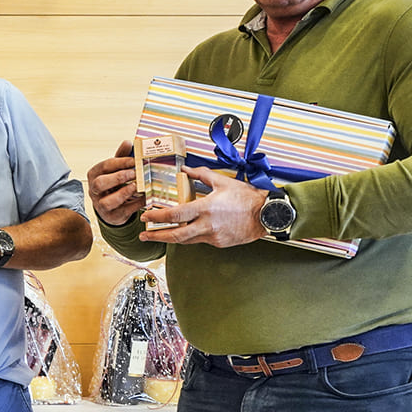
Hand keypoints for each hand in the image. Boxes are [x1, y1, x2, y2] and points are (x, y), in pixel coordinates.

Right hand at [86, 140, 142, 225]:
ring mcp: (101, 205)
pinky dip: (136, 203)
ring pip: (107, 201)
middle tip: (134, 173)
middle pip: (99, 184)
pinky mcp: (113, 216)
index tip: (134, 160)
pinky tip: (146, 196)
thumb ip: (121, 156)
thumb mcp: (116, 169)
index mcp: (94, 175)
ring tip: (137, 186)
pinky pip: (124, 211)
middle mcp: (94, 191)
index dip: (120, 162)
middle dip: (118, 178)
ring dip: (124, 193)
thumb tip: (128, 142)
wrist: (111, 207)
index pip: (104, 166)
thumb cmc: (114, 183)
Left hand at [138, 166, 268, 247]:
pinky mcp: (219, 243)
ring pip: (186, 241)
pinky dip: (190, 237)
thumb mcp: (222, 181)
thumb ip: (201, 175)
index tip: (145, 217)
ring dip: (170, 238)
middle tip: (143, 235)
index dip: (157, 217)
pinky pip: (200, 241)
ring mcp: (213, 237)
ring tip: (158, 236)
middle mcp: (207, 225)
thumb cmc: (247, 197)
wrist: (267, 214)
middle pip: (175, 235)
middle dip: (156, 236)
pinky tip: (184, 233)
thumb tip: (185, 169)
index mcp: (206, 208)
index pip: (175, 215)